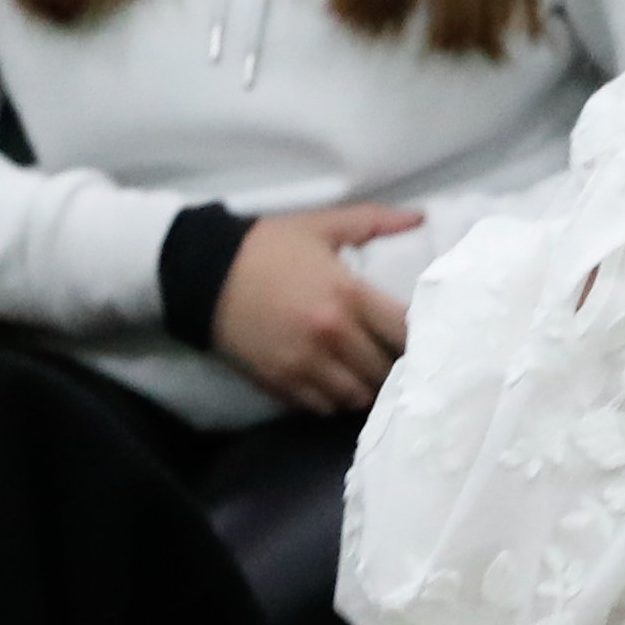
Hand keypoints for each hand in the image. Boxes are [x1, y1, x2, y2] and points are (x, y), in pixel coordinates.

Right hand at [212, 202, 422, 414]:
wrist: (203, 273)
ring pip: (358, 397)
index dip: (420, 338)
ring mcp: (306, 364)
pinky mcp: (282, 383)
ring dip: (366, 387)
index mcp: (350, 295)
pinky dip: (334, 399)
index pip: (406, 333)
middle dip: (394, 366)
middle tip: (393, 358)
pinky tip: (334, 381)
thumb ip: (373, 221)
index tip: (421, 336)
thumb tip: (420, 217)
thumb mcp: (321, 226)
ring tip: (364, 373)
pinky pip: (324, 407)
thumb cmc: (267, 247)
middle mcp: (333, 335)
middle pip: (386, 371)